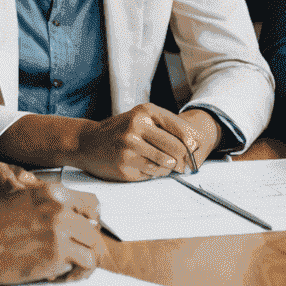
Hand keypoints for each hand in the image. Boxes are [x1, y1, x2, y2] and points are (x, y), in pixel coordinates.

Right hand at [0, 181, 102, 285]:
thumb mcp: (19, 199)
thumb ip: (45, 203)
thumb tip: (66, 215)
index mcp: (52, 192)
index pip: (91, 202)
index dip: (92, 219)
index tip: (88, 230)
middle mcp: (60, 209)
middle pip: (94, 227)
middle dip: (90, 243)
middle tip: (81, 254)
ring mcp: (60, 232)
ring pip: (94, 246)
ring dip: (87, 260)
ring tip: (75, 269)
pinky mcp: (55, 256)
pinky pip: (83, 264)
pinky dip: (78, 273)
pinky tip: (64, 277)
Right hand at [71, 102, 212, 181]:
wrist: (87, 142)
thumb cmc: (121, 130)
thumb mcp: (141, 118)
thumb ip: (164, 127)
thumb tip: (193, 144)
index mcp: (145, 112)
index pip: (178, 128)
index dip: (192, 141)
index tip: (198, 148)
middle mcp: (137, 127)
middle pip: (174, 147)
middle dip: (185, 158)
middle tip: (189, 164)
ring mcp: (129, 147)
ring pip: (164, 162)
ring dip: (171, 167)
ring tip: (170, 166)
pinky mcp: (123, 165)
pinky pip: (150, 173)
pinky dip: (156, 173)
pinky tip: (153, 169)